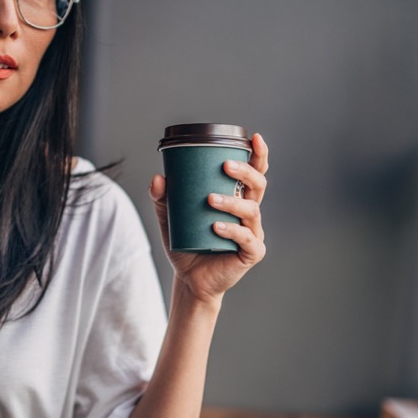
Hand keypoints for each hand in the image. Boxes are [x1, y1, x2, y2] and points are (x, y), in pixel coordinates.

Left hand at [150, 132, 268, 303]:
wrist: (190, 279)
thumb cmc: (186, 242)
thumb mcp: (170, 218)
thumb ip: (162, 198)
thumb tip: (158, 178)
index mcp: (237, 198)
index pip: (254, 172)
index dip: (258, 155)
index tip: (254, 138)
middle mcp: (249, 213)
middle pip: (258, 185)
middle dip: (245, 171)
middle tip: (225, 166)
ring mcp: (253, 233)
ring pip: (252, 210)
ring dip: (232, 202)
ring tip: (210, 199)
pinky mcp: (252, 253)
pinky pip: (246, 239)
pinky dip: (232, 230)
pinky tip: (216, 226)